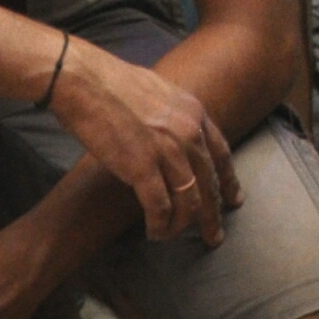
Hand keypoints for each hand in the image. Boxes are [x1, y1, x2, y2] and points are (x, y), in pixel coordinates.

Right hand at [50, 36, 239, 239]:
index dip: (228, 181)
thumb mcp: (159, 92)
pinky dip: (159, 226)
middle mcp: (188, 132)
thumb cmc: (112, 83)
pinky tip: (154, 233)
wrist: (85, 81)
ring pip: (188, 201)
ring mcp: (167, 150)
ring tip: (170, 236)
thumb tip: (175, 134)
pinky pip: (160, 207)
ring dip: (181, 225)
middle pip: (209, 182)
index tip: (233, 200)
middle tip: (215, 237)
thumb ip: (174, 115)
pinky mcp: (142, 167)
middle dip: (213, 214)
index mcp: (194, 112)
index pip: (221, 153)